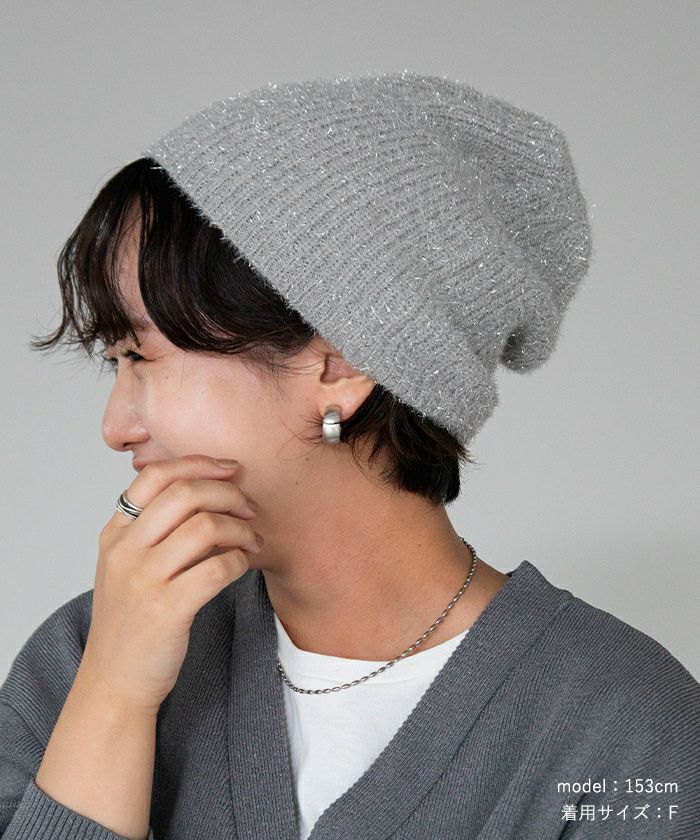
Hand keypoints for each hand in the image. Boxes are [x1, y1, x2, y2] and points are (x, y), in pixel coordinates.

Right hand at [77, 454, 262, 714]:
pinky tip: (242, 565)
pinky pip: (216, 568)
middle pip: (184, 494)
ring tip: (252, 540)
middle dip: (227, 493)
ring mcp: (143, 580)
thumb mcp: (127, 567)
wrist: (114, 682)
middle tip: (248, 507)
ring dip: (240, 529)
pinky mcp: (166, 610)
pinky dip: (238, 560)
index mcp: (115, 534)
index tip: (230, 468)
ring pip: (204, 527)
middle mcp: (125, 551)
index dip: (198, 463)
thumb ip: (153, 530)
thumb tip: (208, 493)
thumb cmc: (131, 622)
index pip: (155, 476)